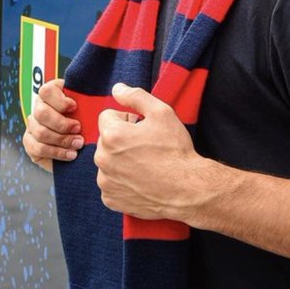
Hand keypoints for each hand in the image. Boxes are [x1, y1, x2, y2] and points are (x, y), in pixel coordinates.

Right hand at [22, 79, 83, 171]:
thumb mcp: (90, 107)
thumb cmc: (88, 120)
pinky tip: (70, 154)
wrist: (85, 143)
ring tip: (78, 144)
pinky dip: (57, 152)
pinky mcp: (30, 143)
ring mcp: (33, 125)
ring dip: (62, 140)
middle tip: (78, 129)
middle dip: (62, 124)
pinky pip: (38, 148)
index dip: (60, 100)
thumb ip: (89, 101)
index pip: (47, 91)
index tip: (74, 107)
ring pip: (40, 132)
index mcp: (52, 93)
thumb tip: (96, 103)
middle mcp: (40, 107)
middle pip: (41, 113)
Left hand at [94, 83, 201, 220]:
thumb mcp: (161, 112)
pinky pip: (110, 182)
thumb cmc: (174, 150)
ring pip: (108, 160)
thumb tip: (117, 89)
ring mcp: (105, 181)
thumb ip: (136, 96)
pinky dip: (121, 180)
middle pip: (106, 138)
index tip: (142, 127)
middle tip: (146, 145)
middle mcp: (103, 159)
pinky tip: (140, 178)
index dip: (127, 118)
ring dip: (120, 159)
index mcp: (112, 135)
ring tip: (145, 163)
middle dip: (122, 138)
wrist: (186, 188)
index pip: (107, 116)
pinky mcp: (110, 199)